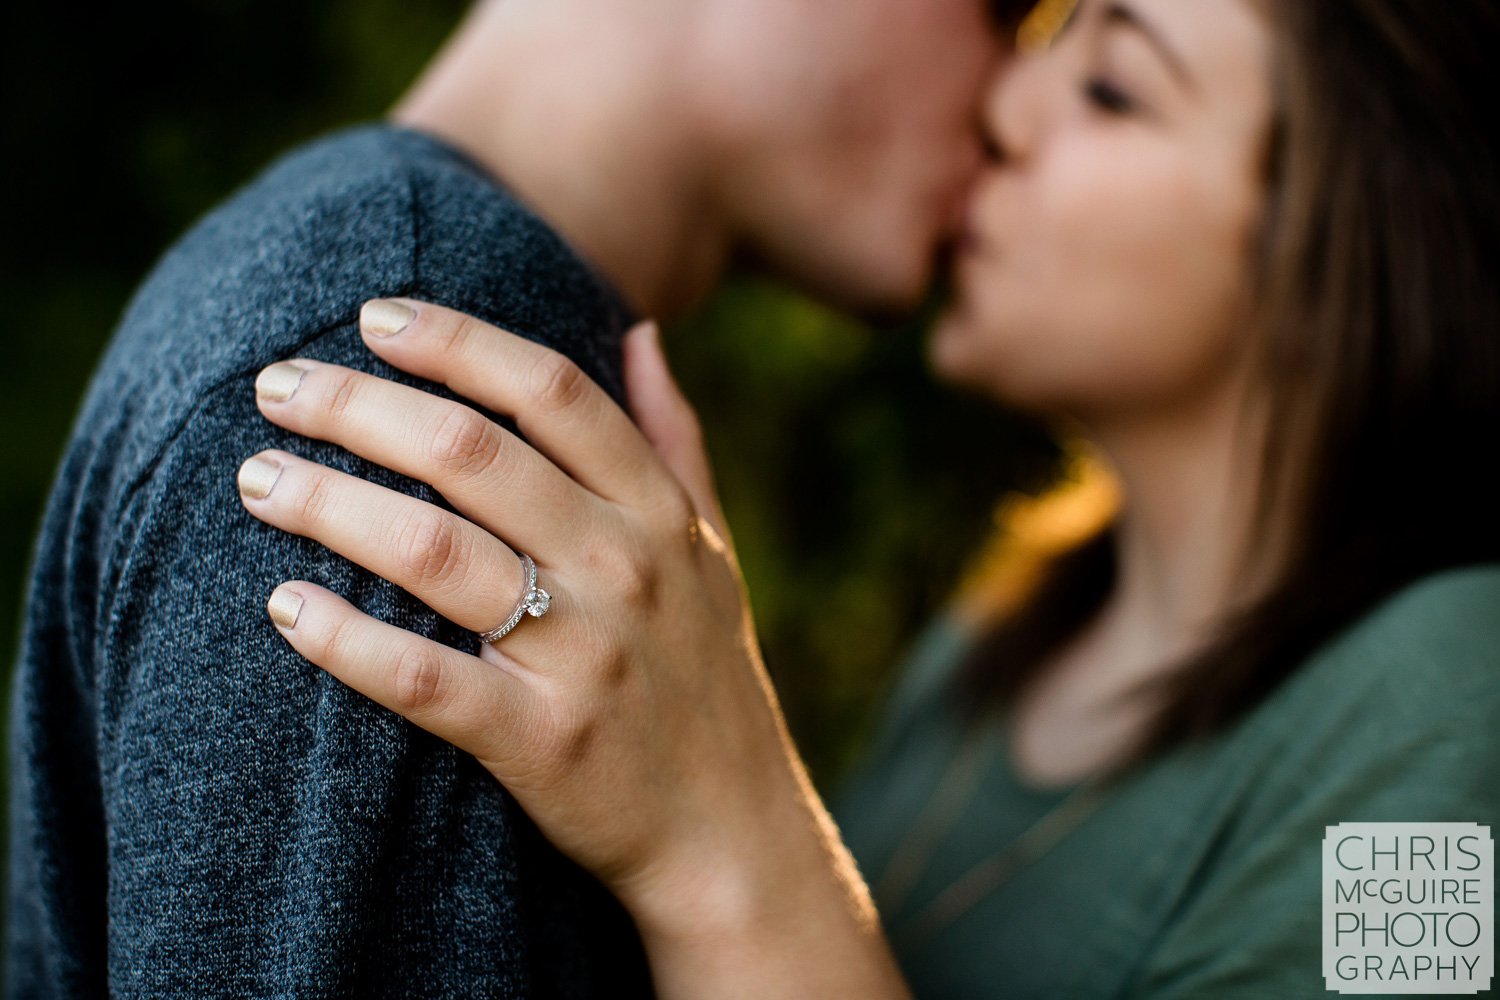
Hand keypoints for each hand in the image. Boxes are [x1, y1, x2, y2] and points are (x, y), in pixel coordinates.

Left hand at [237, 299, 811, 923]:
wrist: (732, 833)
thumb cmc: (707, 679)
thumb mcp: (714, 550)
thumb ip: (674, 439)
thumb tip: (639, 330)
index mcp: (659, 513)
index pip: (550, 392)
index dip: (456, 341)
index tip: (374, 317)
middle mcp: (626, 569)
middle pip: (474, 455)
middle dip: (360, 407)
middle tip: (277, 386)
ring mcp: (585, 656)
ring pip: (436, 554)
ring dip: (332, 506)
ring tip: (259, 479)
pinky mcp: (542, 742)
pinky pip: (427, 680)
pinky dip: (348, 642)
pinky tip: (283, 606)